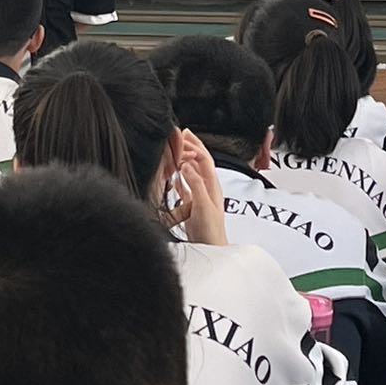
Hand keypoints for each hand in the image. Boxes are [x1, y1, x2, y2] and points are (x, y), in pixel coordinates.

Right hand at [164, 130, 226, 246]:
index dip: (194, 145)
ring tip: (175, 150)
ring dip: (184, 160)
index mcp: (212, 185)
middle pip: (199, 161)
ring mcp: (200, 196)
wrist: (212, 250)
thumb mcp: (203, 206)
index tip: (182, 136)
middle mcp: (207, 187)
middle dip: (191, 146)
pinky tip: (173, 177)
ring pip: (191, 172)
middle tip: (180, 135)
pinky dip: (179, 178)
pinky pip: (185, 187)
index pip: (204, 158)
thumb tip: (187, 165)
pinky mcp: (193, 205)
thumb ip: (196, 184)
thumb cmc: (211, 232)